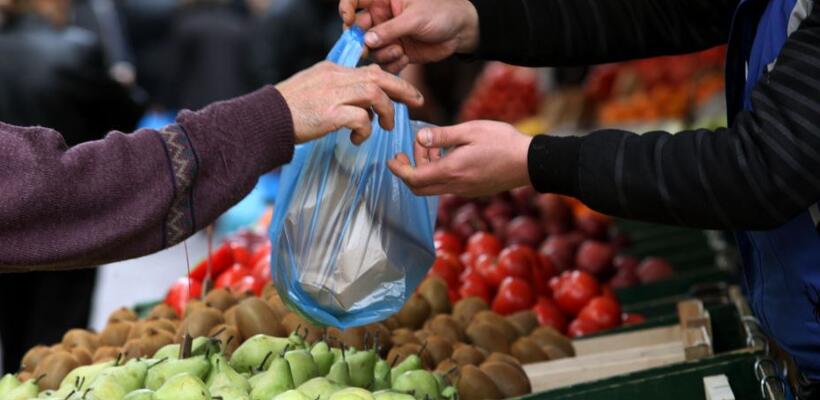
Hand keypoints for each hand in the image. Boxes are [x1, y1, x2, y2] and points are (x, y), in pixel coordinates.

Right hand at [277, 62, 423, 144]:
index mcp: (332, 71)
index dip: (392, 81)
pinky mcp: (330, 114)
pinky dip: (365, 130)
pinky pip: (361, 119)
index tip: (404, 93)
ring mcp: (333, 95)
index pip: (370, 71)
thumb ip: (336, 90)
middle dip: (403, 89)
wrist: (264, 119)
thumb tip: (361, 104)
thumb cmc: (287, 110)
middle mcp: (335, 78)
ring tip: (385, 127)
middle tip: (417, 102)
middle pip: (380, 78)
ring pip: (375, 95)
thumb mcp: (313, 89)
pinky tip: (357, 140)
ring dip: (386, 113)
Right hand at [339, 0, 478, 72]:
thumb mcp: (415, 18)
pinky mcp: (396, 52)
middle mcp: (382, 18)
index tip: (348, 20)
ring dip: (382, 54)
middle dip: (361, 41)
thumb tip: (366, 40)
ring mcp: (388, 36)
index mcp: (382, 0)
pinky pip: (384, 63)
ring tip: (399, 51)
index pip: (354, 1)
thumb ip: (390, 29)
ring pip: (370, 49)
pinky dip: (392, 64)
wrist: (461, 31)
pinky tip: (405, 58)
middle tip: (368, 49)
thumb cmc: (441, 13)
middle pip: (357, 30)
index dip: (346, 9)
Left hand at [388, 121, 532, 196]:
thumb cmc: (502, 142)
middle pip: (419, 189)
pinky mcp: (473, 190)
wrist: (530, 163)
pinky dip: (439, 173)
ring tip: (433, 147)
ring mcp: (465, 191)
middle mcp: (455, 186)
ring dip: (426, 170)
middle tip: (410, 151)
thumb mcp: (470, 130)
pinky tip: (449, 155)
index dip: (398, 170)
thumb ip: (442, 136)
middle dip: (408, 171)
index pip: (414, 178)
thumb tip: (420, 138)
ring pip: (433, 187)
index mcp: (451, 171)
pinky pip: (447, 186)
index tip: (392, 159)